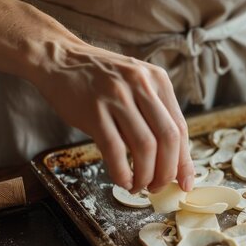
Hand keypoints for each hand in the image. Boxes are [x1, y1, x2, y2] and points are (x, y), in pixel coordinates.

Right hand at [30, 40, 194, 192]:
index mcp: (158, 80)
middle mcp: (141, 85)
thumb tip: (173, 159)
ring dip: (145, 175)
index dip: (185, 161)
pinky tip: (123, 181)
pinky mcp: (93, 111)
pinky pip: (115, 150)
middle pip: (167, 138)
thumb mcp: (138, 84)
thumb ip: (156, 113)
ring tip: (140, 186)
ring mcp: (117, 97)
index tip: (185, 182)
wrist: (60, 59)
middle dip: (167, 171)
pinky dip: (122, 172)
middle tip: (159, 187)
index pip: (180, 127)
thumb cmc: (102, 78)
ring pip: (145, 147)